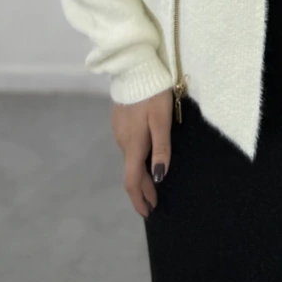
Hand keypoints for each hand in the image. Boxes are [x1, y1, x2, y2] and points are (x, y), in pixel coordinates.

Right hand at [112, 87, 172, 219]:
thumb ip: (161, 149)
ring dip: (140, 174)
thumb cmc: (153, 94)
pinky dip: (136, 158)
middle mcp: (122, 141)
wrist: (134, 68)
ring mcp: (118, 131)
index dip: (139, 199)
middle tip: (154, 203)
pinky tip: (145, 157)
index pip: (132, 181)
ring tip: (153, 183)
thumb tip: (159, 178)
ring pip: (129, 159)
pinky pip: (128, 146)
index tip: (148, 213)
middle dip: (143, 190)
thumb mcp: (162, 121)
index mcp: (133, 145)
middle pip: (131, 172)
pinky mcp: (119, 121)